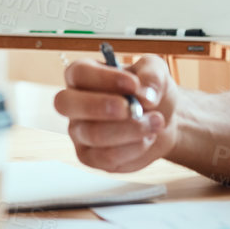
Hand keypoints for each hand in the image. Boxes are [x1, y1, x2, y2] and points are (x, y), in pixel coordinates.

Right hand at [54, 54, 173, 171]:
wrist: (163, 120)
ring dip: (131, 129)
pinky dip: (134, 148)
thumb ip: (152, 75)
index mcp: (82, 75)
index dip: (104, 78)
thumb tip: (146, 94)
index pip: (78, 73)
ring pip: (93, 134)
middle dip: (100, 106)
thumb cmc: (151, 90)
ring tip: (156, 121)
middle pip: (65, 104)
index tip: (134, 84)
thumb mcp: (157, 71)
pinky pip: (106, 157)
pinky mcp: (89, 157)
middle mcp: (73, 103)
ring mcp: (78, 132)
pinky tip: (148, 138)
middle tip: (133, 109)